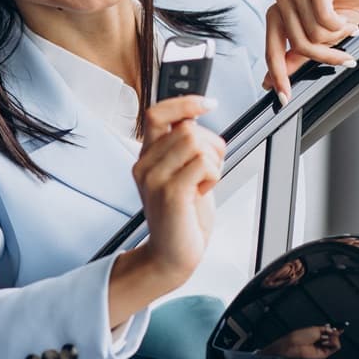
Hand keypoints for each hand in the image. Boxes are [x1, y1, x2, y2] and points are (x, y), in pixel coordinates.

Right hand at [107, 94, 223, 326]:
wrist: (173, 255)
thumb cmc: (182, 216)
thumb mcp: (181, 174)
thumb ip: (183, 147)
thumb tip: (195, 118)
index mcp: (147, 157)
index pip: (157, 113)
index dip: (184, 103)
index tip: (207, 103)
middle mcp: (145, 165)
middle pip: (188, 128)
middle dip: (211, 146)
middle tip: (208, 171)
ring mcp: (155, 179)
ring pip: (197, 143)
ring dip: (213, 163)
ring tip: (203, 183)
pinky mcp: (171, 193)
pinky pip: (204, 164)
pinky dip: (213, 176)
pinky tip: (202, 192)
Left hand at [258, 324, 342, 358]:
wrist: (294, 345)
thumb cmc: (301, 335)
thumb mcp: (315, 329)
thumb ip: (327, 330)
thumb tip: (337, 329)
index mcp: (319, 333)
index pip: (332, 331)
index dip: (337, 329)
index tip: (343, 326)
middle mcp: (322, 340)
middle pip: (335, 336)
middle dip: (335, 332)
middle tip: (330, 331)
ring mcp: (323, 347)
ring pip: (337, 342)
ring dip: (334, 338)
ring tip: (324, 338)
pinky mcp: (324, 354)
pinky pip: (335, 347)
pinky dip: (333, 342)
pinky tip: (325, 341)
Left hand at [263, 0, 358, 103]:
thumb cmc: (343, 12)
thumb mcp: (319, 41)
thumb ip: (295, 58)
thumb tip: (271, 82)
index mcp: (277, 14)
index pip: (273, 51)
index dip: (279, 76)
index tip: (284, 98)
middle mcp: (281, 0)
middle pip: (298, 45)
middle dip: (324, 55)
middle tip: (344, 58)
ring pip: (314, 34)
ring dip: (337, 36)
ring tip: (345, 27)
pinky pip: (325, 19)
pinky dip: (342, 24)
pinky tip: (347, 19)